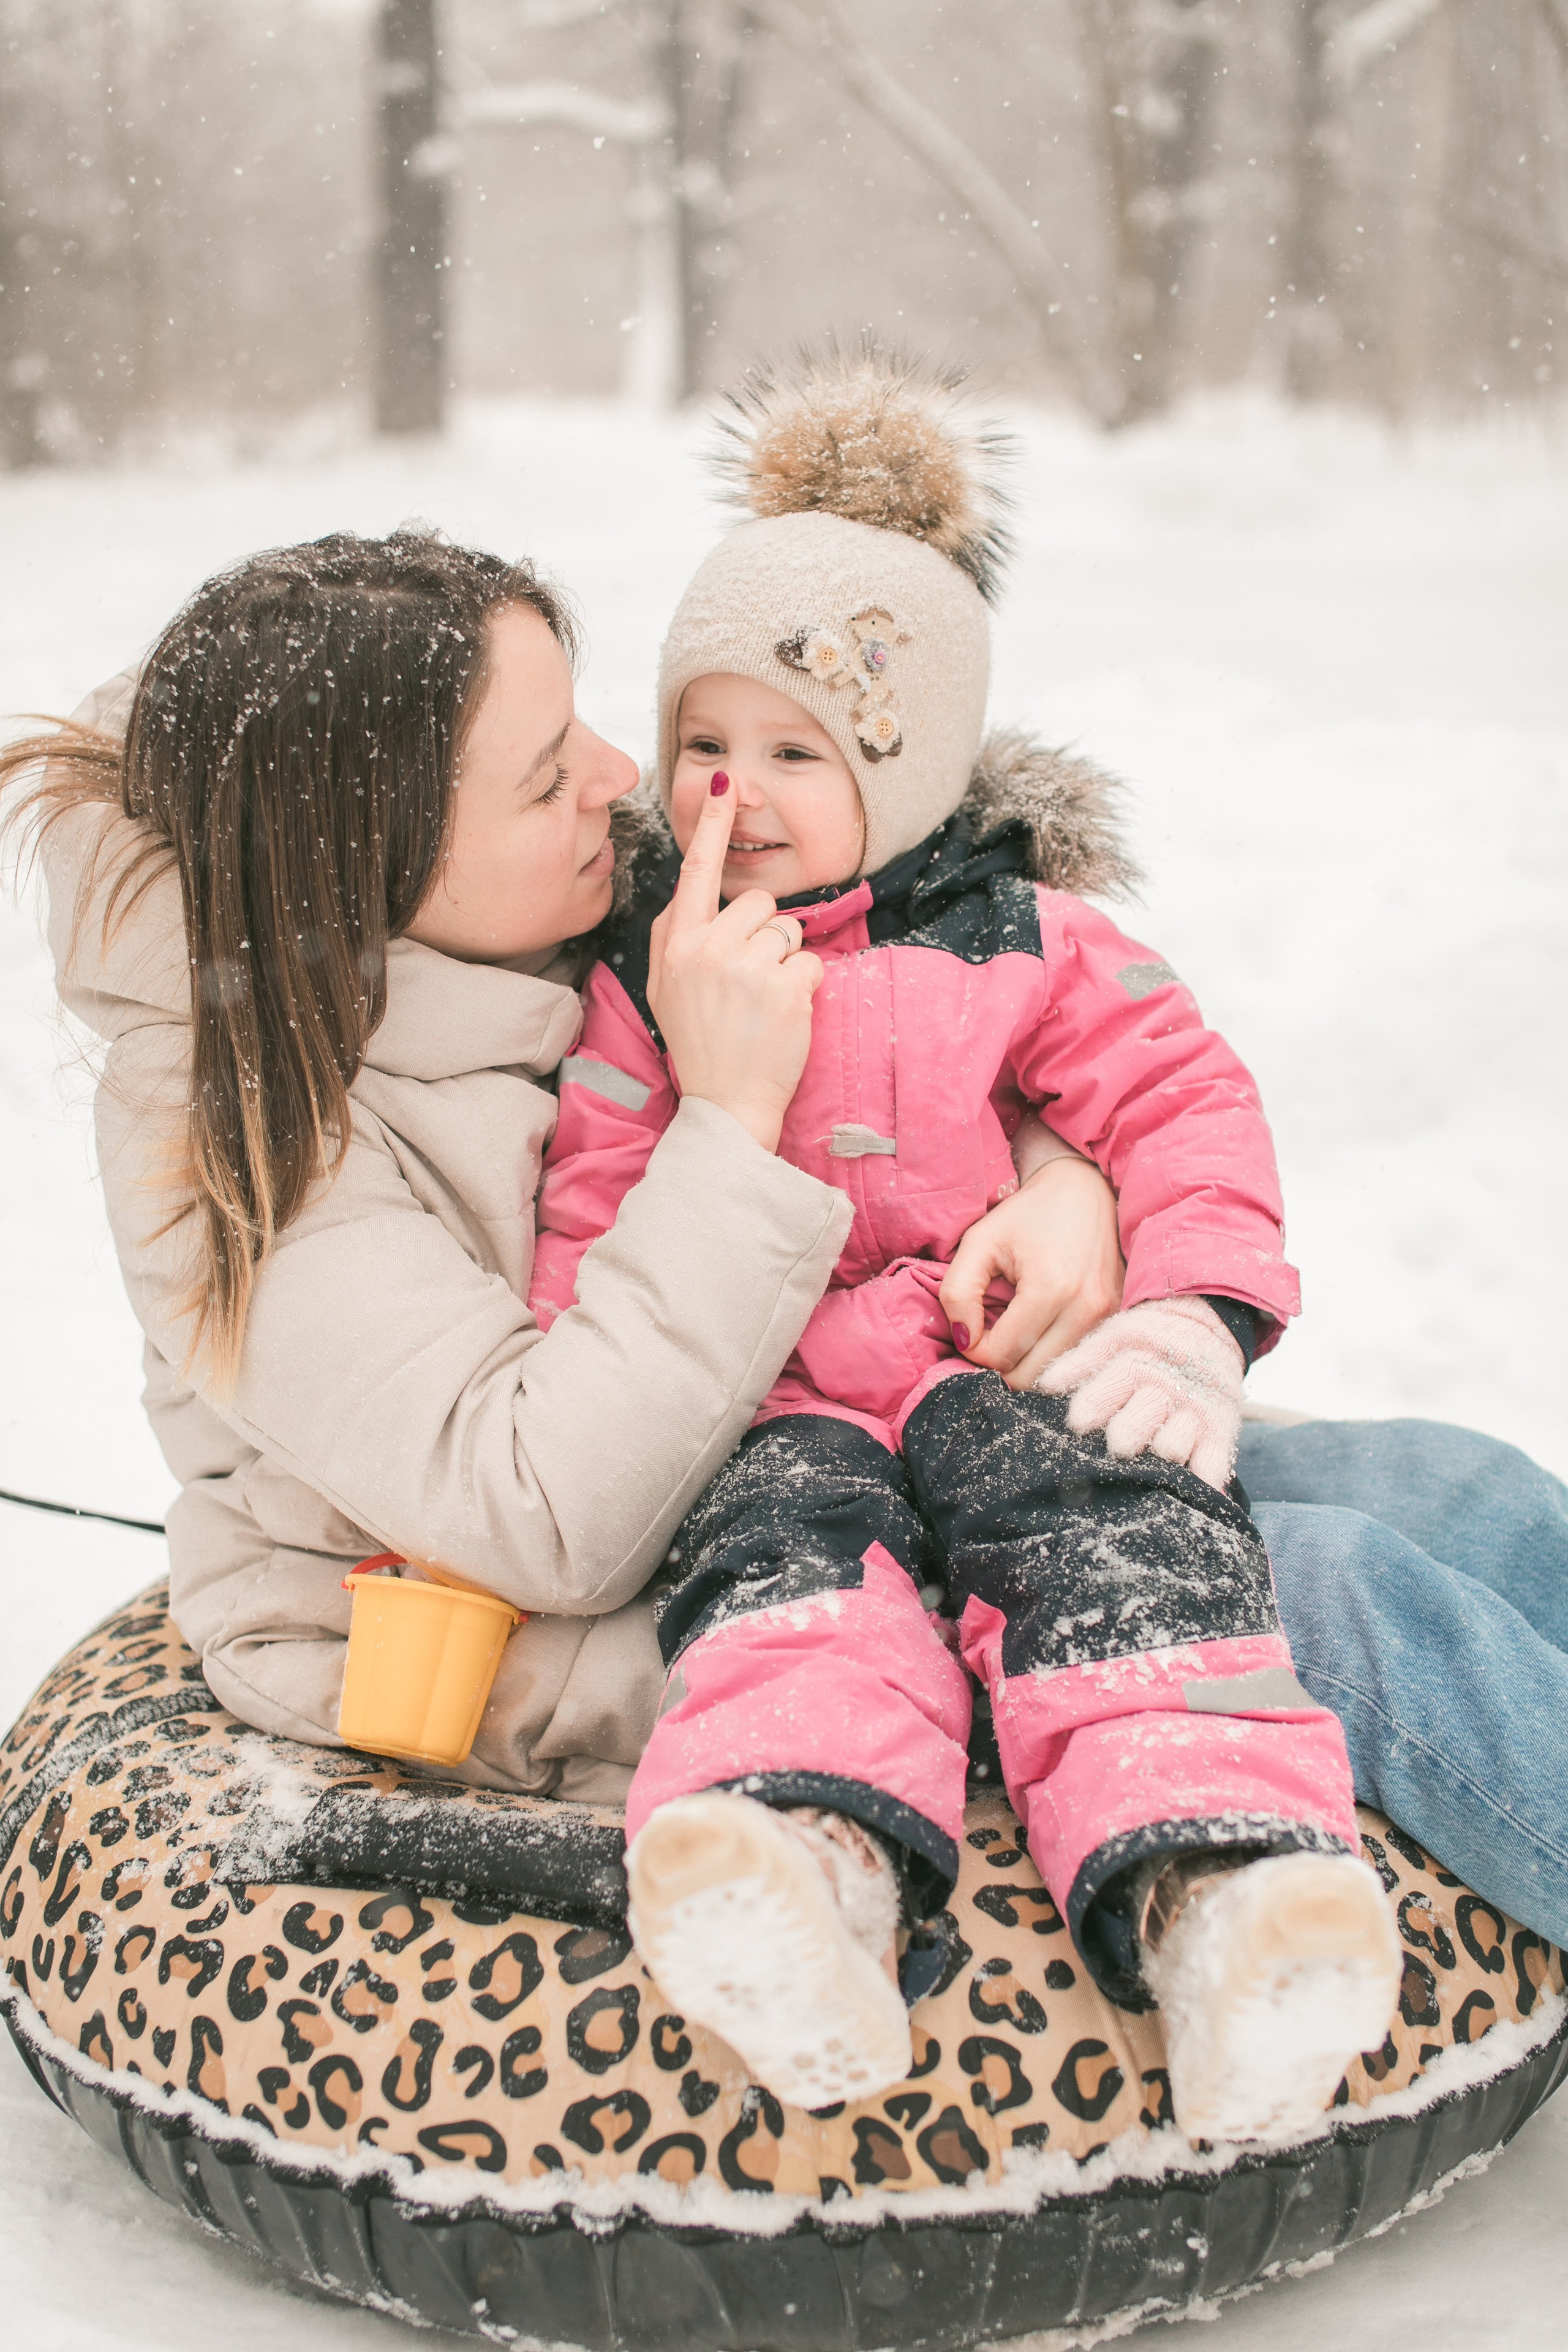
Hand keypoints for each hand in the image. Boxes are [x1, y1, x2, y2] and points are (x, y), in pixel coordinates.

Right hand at [645, 775, 822, 1153]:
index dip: (712, 824)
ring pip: (788, 929)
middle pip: (757, 902)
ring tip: (763, 1000)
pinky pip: (810, 961)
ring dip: (785, 960)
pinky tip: (784, 1014)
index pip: (696, 871)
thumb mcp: (666, 987)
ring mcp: (746, 967)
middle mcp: (707, 948)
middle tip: (749, 980)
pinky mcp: (784, 987)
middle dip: (764, 932)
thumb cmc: (700, 1043)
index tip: (725, 782)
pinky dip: (806, 986)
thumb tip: (689, 888)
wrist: (726, 1102)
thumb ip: (676, 935)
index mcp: (677, 944)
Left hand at [940, 1153, 1124, 1390]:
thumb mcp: (979, 1241)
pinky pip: (1075, 1362)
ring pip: (1053, 1377)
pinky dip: (1050, 1357)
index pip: (1001, 1355)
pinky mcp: (1116, 1319)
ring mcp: (1107, 1318)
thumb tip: (962, 1340)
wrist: (1084, 1191)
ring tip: (1015, 1328)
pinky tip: (1040, 1330)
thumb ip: (957, 1292)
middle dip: (1000, 1363)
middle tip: (991, 1331)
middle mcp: (1086, 1310)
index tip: (972, 1323)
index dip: (974, 1348)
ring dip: (1025, 1362)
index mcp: (1050, 1288)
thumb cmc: (1027, 1215)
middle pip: (1028, 1377)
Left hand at [1033, 1295, 1244, 1490]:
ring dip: (1156, 1461)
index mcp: (1130, 1366)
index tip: (1077, 1424)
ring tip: (1149, 1466)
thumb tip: (1042, 1388)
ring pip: (1170, 1449)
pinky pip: (1212, 1465)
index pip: (1101, 1394)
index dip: (1087, 1411)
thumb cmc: (1148, 1340)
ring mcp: (1193, 1412)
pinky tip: (1189, 1493)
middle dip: (1121, 1439)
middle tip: (1118, 1447)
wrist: (1208, 1322)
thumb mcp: (1111, 1339)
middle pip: (1133, 1429)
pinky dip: (1201, 1482)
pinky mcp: (1221, 1429)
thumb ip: (1076, 1365)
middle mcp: (1162, 1390)